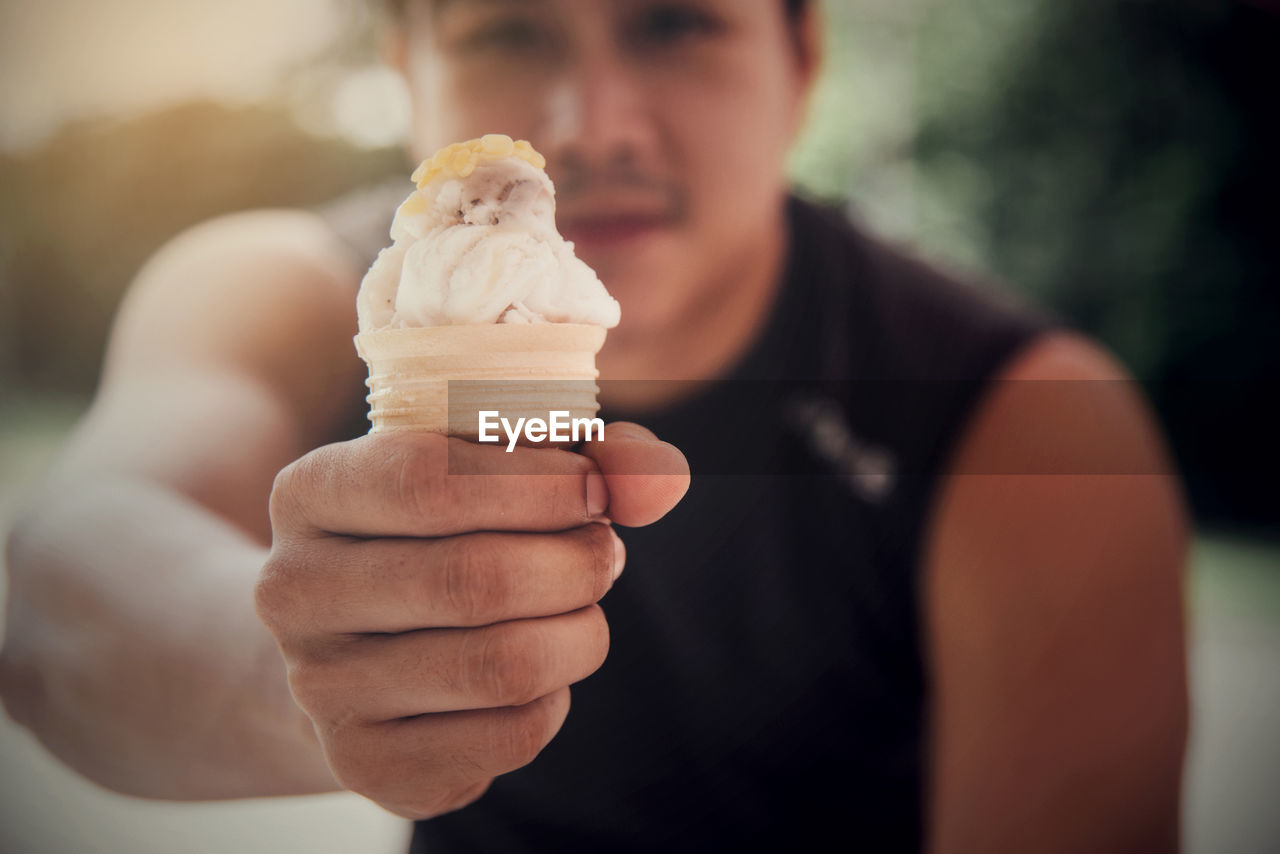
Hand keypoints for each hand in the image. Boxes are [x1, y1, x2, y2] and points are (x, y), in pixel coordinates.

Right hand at [255, 424, 687, 818]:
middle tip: (604, 553)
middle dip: (576, 564)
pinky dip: (555, 698)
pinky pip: (509, 734)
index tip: (593, 488)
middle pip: (475, 579)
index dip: (538, 484)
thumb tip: (661, 479)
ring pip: (502, 665)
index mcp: (310, 492)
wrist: (354, 644)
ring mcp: (320, 688)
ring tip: (581, 609)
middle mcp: (293, 591)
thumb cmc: (442, 532)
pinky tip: (539, 672)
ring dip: (579, 633)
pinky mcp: (366, 763)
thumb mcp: (495, 470)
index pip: (427, 480)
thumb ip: (590, 456)